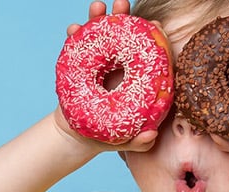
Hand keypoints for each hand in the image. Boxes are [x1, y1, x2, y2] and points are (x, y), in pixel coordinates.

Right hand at [54, 0, 160, 153]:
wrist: (77, 136)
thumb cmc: (106, 136)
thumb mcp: (123, 140)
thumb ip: (138, 142)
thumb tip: (150, 136)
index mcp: (137, 79)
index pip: (149, 54)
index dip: (153, 39)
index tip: (155, 27)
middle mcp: (120, 66)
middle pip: (125, 37)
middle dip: (124, 18)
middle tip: (122, 4)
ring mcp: (101, 63)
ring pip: (102, 36)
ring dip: (99, 18)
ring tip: (97, 7)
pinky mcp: (82, 64)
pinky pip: (79, 46)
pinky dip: (76, 34)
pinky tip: (73, 28)